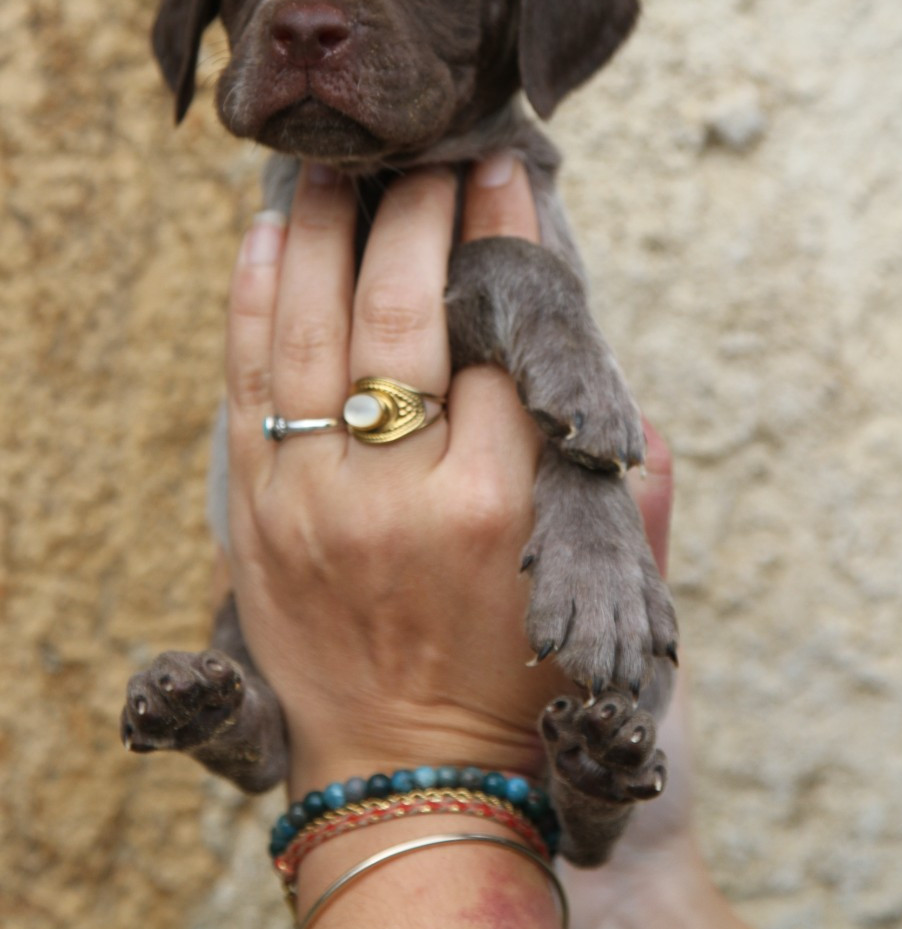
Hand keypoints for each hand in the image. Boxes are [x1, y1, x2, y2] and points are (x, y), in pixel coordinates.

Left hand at [224, 155, 567, 795]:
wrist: (402, 772)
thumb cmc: (507, 678)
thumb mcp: (591, 601)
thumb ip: (627, 505)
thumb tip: (631, 414)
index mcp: (495, 505)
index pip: (497, 339)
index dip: (503, 244)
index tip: (506, 178)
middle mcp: (396, 493)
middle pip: (402, 313)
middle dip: (419, 214)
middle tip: (432, 156)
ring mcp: (310, 498)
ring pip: (309, 327)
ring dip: (322, 230)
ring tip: (341, 165)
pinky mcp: (252, 510)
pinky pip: (244, 380)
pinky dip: (250, 298)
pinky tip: (263, 236)